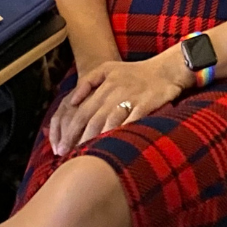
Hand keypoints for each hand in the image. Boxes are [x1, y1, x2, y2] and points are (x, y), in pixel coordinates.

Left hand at [48, 51, 192, 156]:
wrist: (165, 71)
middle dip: (79, 140)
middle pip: (92, 120)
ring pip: (109, 123)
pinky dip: (122, 135)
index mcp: (103, 86)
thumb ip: (88, 82)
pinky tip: (114, 148)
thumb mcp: (107, 68)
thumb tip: (71, 101)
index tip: (61, 148)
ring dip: (97, 141)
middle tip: (69, 157)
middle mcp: (114, 93)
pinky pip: (131, 123)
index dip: (69, 131)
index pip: (81, 112)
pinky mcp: (146, 106)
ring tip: (87, 158)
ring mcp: (130, 99)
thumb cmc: (133, 72)